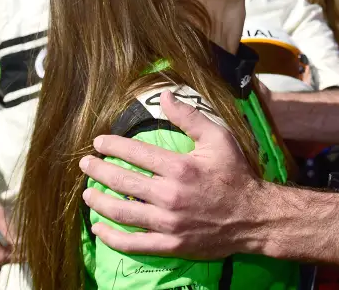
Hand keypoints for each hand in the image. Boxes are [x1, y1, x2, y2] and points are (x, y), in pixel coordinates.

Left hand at [78, 90, 267, 258]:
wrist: (254, 218)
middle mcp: (170, 195)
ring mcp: (168, 223)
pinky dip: (112, 238)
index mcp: (179, 168)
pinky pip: (134, 243)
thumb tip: (164, 95)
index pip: (135, 153)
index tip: (98, 143)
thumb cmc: (235, 174)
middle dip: (98, 171)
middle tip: (85, 165)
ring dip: (99, 203)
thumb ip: (189, 117)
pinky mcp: (170, 245)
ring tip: (87, 194)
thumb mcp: (218, 138)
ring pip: (122, 212)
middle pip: (122, 181)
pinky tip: (99, 229)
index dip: (112, 146)